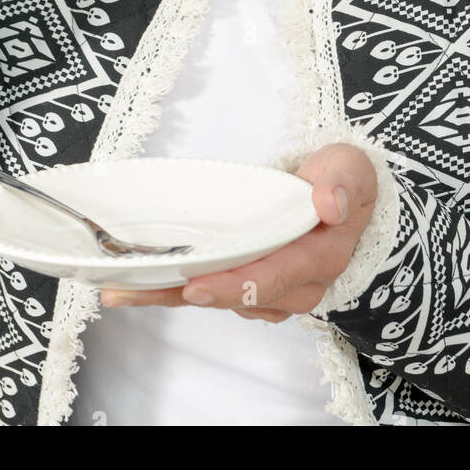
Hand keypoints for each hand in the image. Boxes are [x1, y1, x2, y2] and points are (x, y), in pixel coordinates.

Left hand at [100, 144, 376, 321]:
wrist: (343, 200)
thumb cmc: (342, 182)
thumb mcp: (351, 169)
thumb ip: (343, 181)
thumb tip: (328, 202)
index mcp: (319, 259)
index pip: (272, 278)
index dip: (234, 285)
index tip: (195, 286)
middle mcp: (292, 287)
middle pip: (233, 298)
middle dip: (181, 295)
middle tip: (132, 287)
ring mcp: (268, 292)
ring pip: (215, 300)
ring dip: (167, 296)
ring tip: (117, 289)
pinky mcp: (247, 286)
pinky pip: (209, 293)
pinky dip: (171, 291)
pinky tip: (133, 286)